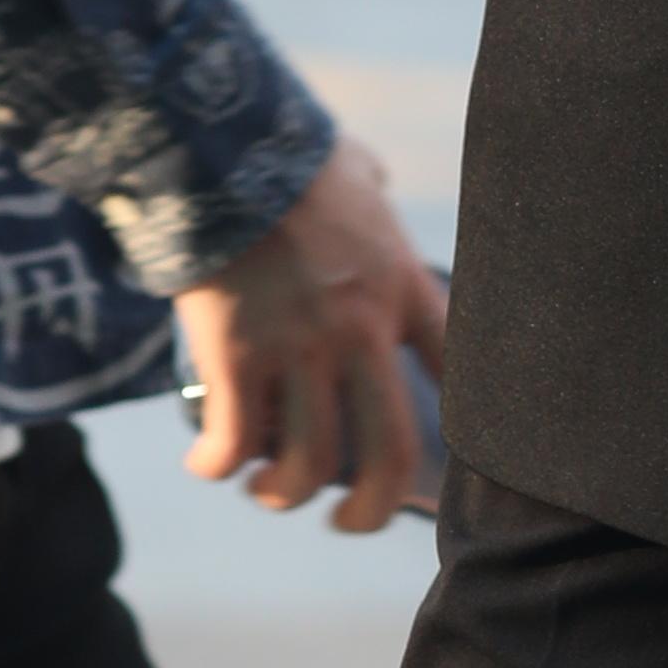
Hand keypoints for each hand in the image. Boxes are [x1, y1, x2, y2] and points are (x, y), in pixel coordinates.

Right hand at [177, 131, 443, 531]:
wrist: (217, 145)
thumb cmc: (286, 153)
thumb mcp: (355, 171)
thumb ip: (373, 195)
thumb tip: (372, 181)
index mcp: (402, 289)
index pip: (459, 376)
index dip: (461, 432)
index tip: (435, 457)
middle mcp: (360, 330)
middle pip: (389, 452)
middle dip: (372, 509)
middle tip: (352, 522)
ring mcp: (299, 347)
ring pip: (308, 462)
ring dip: (284, 493)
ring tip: (268, 491)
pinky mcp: (235, 354)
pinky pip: (234, 441)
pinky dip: (218, 466)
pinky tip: (206, 466)